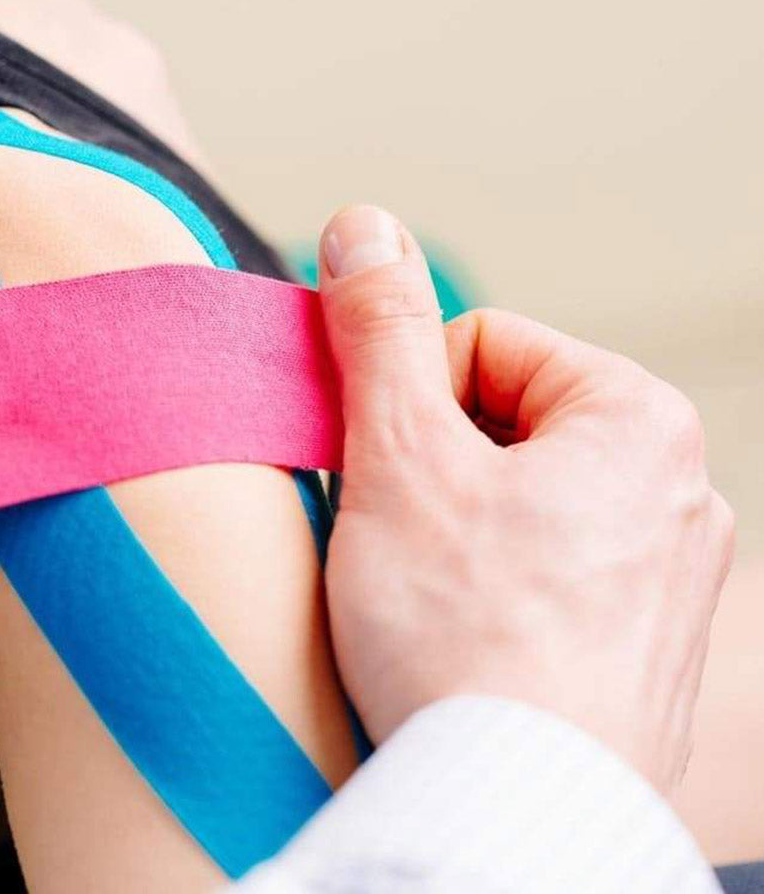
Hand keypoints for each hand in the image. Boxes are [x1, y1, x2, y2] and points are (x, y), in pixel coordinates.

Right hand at [319, 205, 732, 792]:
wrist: (508, 818)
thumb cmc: (461, 636)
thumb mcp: (399, 454)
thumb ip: (381, 327)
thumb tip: (362, 222)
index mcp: (638, 420)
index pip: (484, 344)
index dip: (407, 399)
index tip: (383, 470)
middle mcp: (679, 490)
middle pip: (502, 419)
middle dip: (433, 464)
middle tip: (403, 537)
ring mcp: (671, 574)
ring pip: (518, 495)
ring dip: (455, 523)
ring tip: (433, 597)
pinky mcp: (647, 643)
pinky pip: (548, 567)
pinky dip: (493, 585)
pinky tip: (467, 638)